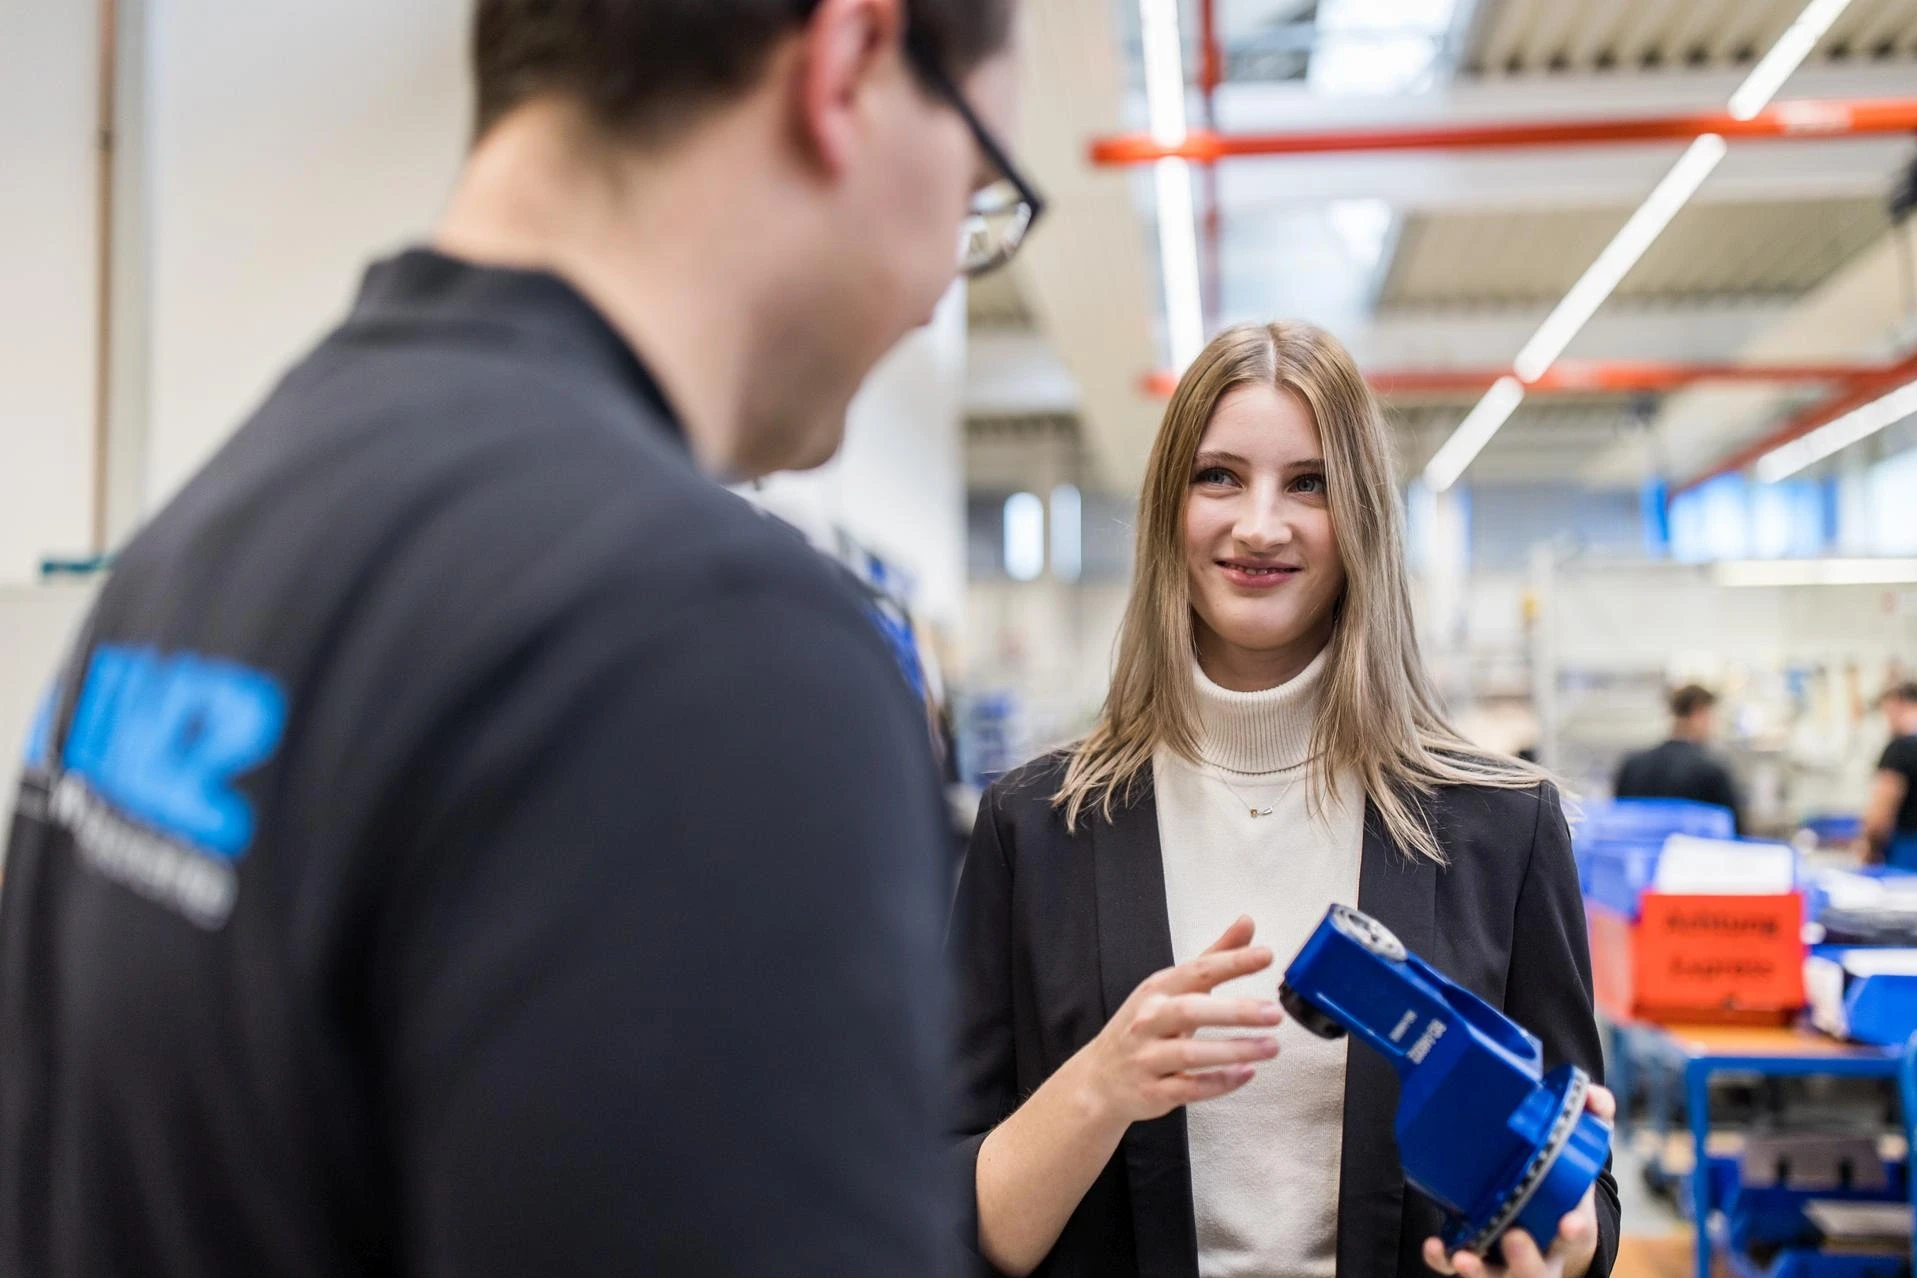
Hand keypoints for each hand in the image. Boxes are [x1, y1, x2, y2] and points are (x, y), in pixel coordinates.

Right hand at [1069, 915, 1283, 1126]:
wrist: (1101, 1079)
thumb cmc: (1144, 1028)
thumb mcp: (1171, 989)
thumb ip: (1213, 958)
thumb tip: (1247, 923)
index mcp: (1157, 990)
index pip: (1197, 971)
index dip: (1231, 963)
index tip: (1265, 956)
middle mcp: (1149, 1020)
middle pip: (1190, 1011)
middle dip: (1234, 1011)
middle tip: (1273, 1013)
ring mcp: (1148, 1057)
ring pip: (1190, 1054)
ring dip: (1234, 1050)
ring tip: (1271, 1046)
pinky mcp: (1153, 1091)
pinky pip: (1189, 1088)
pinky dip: (1219, 1082)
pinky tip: (1246, 1074)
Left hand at [1421, 1085, 1615, 1277]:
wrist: (1545, 1216)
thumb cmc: (1562, 1182)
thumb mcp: (1582, 1152)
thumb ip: (1594, 1119)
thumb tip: (1592, 1095)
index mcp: (1569, 1229)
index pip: (1576, 1235)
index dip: (1573, 1231)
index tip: (1568, 1222)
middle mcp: (1540, 1252)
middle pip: (1536, 1270)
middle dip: (1525, 1258)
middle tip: (1513, 1235)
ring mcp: (1506, 1260)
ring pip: (1496, 1277)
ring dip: (1479, 1270)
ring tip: (1463, 1256)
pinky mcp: (1477, 1257)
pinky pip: (1457, 1267)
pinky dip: (1444, 1260)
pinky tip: (1436, 1246)